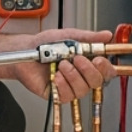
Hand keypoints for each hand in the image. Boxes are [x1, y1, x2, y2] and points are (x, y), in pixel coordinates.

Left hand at [0, 28, 116, 102]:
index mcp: (87, 62)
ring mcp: (69, 86)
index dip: (105, 67)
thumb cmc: (44, 44)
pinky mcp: (57, 94)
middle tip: (76, 58)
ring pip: (82, 90)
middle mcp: (80, 75)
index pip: (106, 71)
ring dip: (73, 75)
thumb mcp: (68, 36)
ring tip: (61, 64)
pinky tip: (57, 76)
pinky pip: (67, 96)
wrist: (25, 51)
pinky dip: (63, 84)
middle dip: (88, 70)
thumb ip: (88, 37)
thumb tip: (106, 35)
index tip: (99, 59)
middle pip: (97, 82)